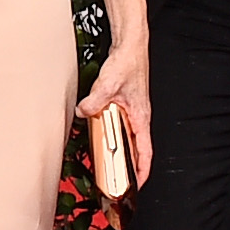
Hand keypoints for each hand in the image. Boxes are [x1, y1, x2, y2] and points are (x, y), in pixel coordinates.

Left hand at [78, 41, 153, 190]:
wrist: (130, 45)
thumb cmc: (128, 62)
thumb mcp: (108, 84)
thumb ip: (95, 101)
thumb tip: (84, 112)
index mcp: (141, 117)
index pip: (145, 151)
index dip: (142, 171)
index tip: (137, 184)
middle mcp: (138, 116)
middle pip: (135, 147)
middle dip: (127, 165)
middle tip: (117, 178)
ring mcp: (131, 110)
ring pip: (125, 135)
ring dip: (116, 147)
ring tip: (105, 160)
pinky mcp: (122, 103)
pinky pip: (116, 123)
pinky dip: (108, 130)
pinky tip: (96, 129)